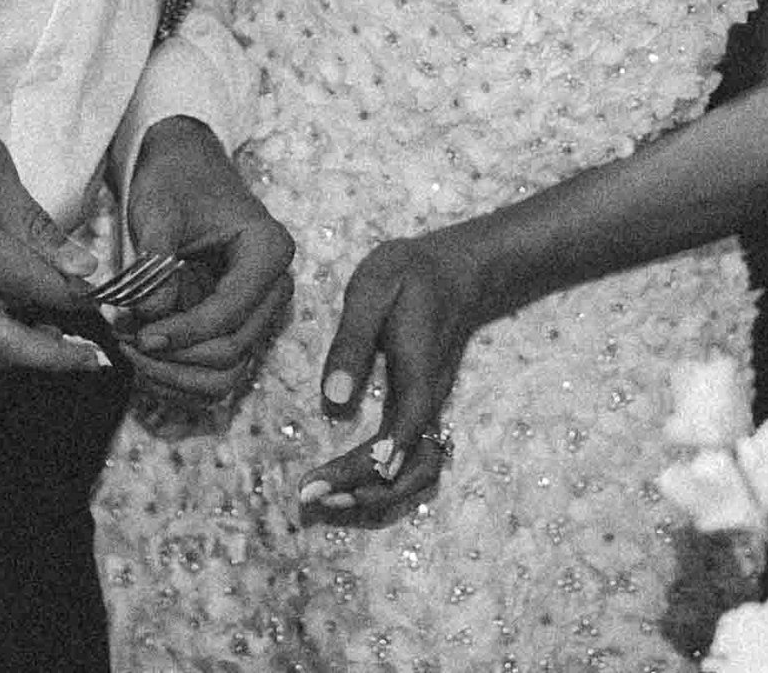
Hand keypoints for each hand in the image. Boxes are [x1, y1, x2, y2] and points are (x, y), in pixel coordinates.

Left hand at [119, 117, 294, 410]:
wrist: (184, 169)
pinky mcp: (237, 326)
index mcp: (268, 250)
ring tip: (132, 354)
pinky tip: (144, 358)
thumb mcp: (160, 210)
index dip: (183, 333)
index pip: (229, 313)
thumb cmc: (176, 181)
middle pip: (232, 351)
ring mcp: (258, 311)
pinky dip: (179, 377)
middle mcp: (274, 287)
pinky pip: (215, 373)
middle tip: (126, 345)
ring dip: (176, 376)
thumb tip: (149, 315)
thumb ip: (155, 261)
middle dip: (176, 358)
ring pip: (226, 375)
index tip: (138, 335)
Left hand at [297, 228, 484, 528]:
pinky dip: (387, 480)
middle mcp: (430, 400)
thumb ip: (353, 341)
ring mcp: (431, 407)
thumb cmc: (409, 273)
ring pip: (420, 472)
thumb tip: (333, 400)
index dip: (362, 468)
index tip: (317, 486)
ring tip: (327, 496)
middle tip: (310, 495)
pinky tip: (350, 479)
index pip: (399, 435)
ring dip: (378, 493)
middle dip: (364, 492)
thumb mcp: (373, 289)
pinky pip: (415, 459)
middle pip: (412, 468)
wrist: (457, 270)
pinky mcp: (423, 408)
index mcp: (418, 374)